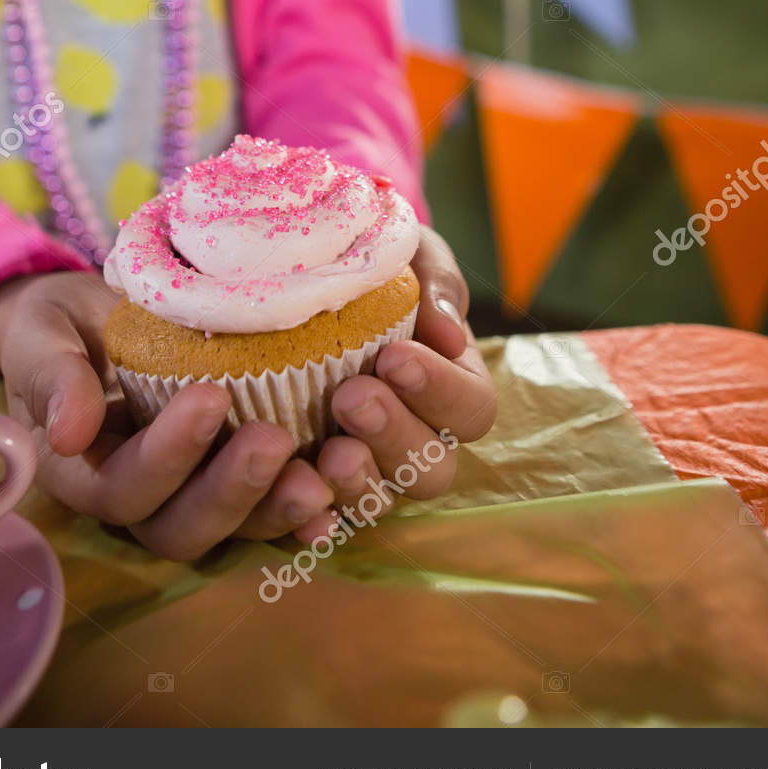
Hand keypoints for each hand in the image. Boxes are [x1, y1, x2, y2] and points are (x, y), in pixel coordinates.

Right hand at [0, 271, 336, 559]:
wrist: (91, 319)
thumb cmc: (59, 327)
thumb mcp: (42, 336)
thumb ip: (52, 376)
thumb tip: (67, 433)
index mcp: (83, 473)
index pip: (123, 487)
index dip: (167, 455)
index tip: (209, 395)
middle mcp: (139, 501)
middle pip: (182, 528)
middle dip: (231, 492)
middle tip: (273, 441)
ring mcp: (189, 496)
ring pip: (233, 531)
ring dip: (277, 509)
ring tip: (322, 474)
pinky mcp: (233, 482)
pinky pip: (268, 512)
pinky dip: (304, 514)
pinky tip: (341, 498)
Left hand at [292, 226, 497, 546]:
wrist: (305, 269)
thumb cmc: (371, 258)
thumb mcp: (409, 251)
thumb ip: (435, 281)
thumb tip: (448, 332)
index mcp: (452, 385)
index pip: (472, 408)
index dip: (440, 391)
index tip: (395, 357)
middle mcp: (419, 436)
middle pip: (432, 468)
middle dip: (394, 435)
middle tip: (351, 397)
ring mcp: (371, 466)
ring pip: (382, 499)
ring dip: (360, 482)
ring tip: (329, 451)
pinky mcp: (319, 483)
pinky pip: (323, 515)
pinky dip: (314, 517)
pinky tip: (296, 495)